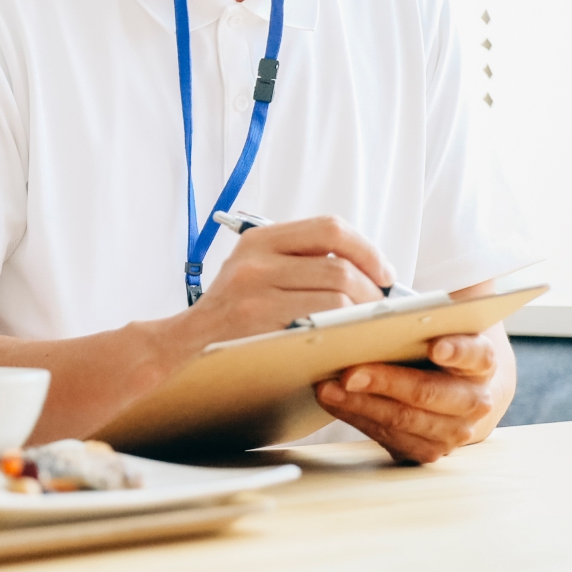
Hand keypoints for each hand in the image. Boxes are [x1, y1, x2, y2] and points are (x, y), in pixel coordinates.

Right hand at [189, 215, 395, 344]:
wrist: (188, 342)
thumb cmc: (233, 312)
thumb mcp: (256, 272)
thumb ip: (299, 261)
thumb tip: (366, 269)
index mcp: (261, 239)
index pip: (329, 228)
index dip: (366, 250)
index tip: (383, 273)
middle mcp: (256, 257)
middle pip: (340, 263)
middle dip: (372, 288)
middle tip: (380, 306)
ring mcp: (255, 287)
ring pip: (337, 291)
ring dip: (362, 311)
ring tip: (365, 324)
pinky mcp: (258, 318)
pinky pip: (322, 317)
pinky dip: (344, 327)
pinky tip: (345, 336)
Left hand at [316, 332, 500, 463]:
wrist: (457, 393)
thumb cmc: (435, 352)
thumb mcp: (435, 331)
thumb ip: (416, 324)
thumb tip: (369, 319)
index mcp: (482, 361)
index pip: (475, 353)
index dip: (456, 351)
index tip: (435, 346)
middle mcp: (475, 400)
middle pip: (428, 392)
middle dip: (385, 382)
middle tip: (348, 373)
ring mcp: (456, 431)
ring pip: (404, 420)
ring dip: (360, 405)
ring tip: (327, 389)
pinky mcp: (431, 450)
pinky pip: (391, 438)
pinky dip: (358, 418)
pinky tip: (335, 403)